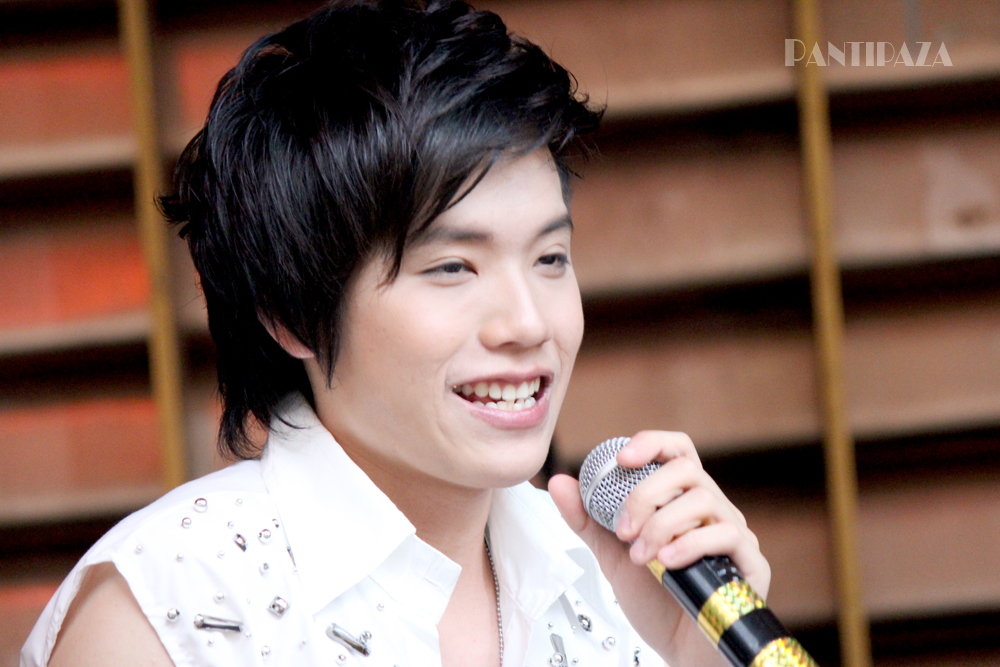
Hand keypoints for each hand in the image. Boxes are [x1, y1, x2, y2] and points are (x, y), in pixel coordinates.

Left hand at [548, 431, 769, 666]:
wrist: (679, 652)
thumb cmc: (655, 602)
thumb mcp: (612, 557)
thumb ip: (588, 520)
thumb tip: (560, 482)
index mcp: (682, 500)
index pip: (676, 450)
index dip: (651, 442)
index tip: (622, 458)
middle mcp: (712, 509)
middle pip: (687, 468)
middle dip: (646, 493)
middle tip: (623, 528)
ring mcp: (733, 534)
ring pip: (704, 498)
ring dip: (661, 524)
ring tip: (640, 557)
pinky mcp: (751, 563)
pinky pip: (726, 534)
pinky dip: (689, 543)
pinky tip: (667, 563)